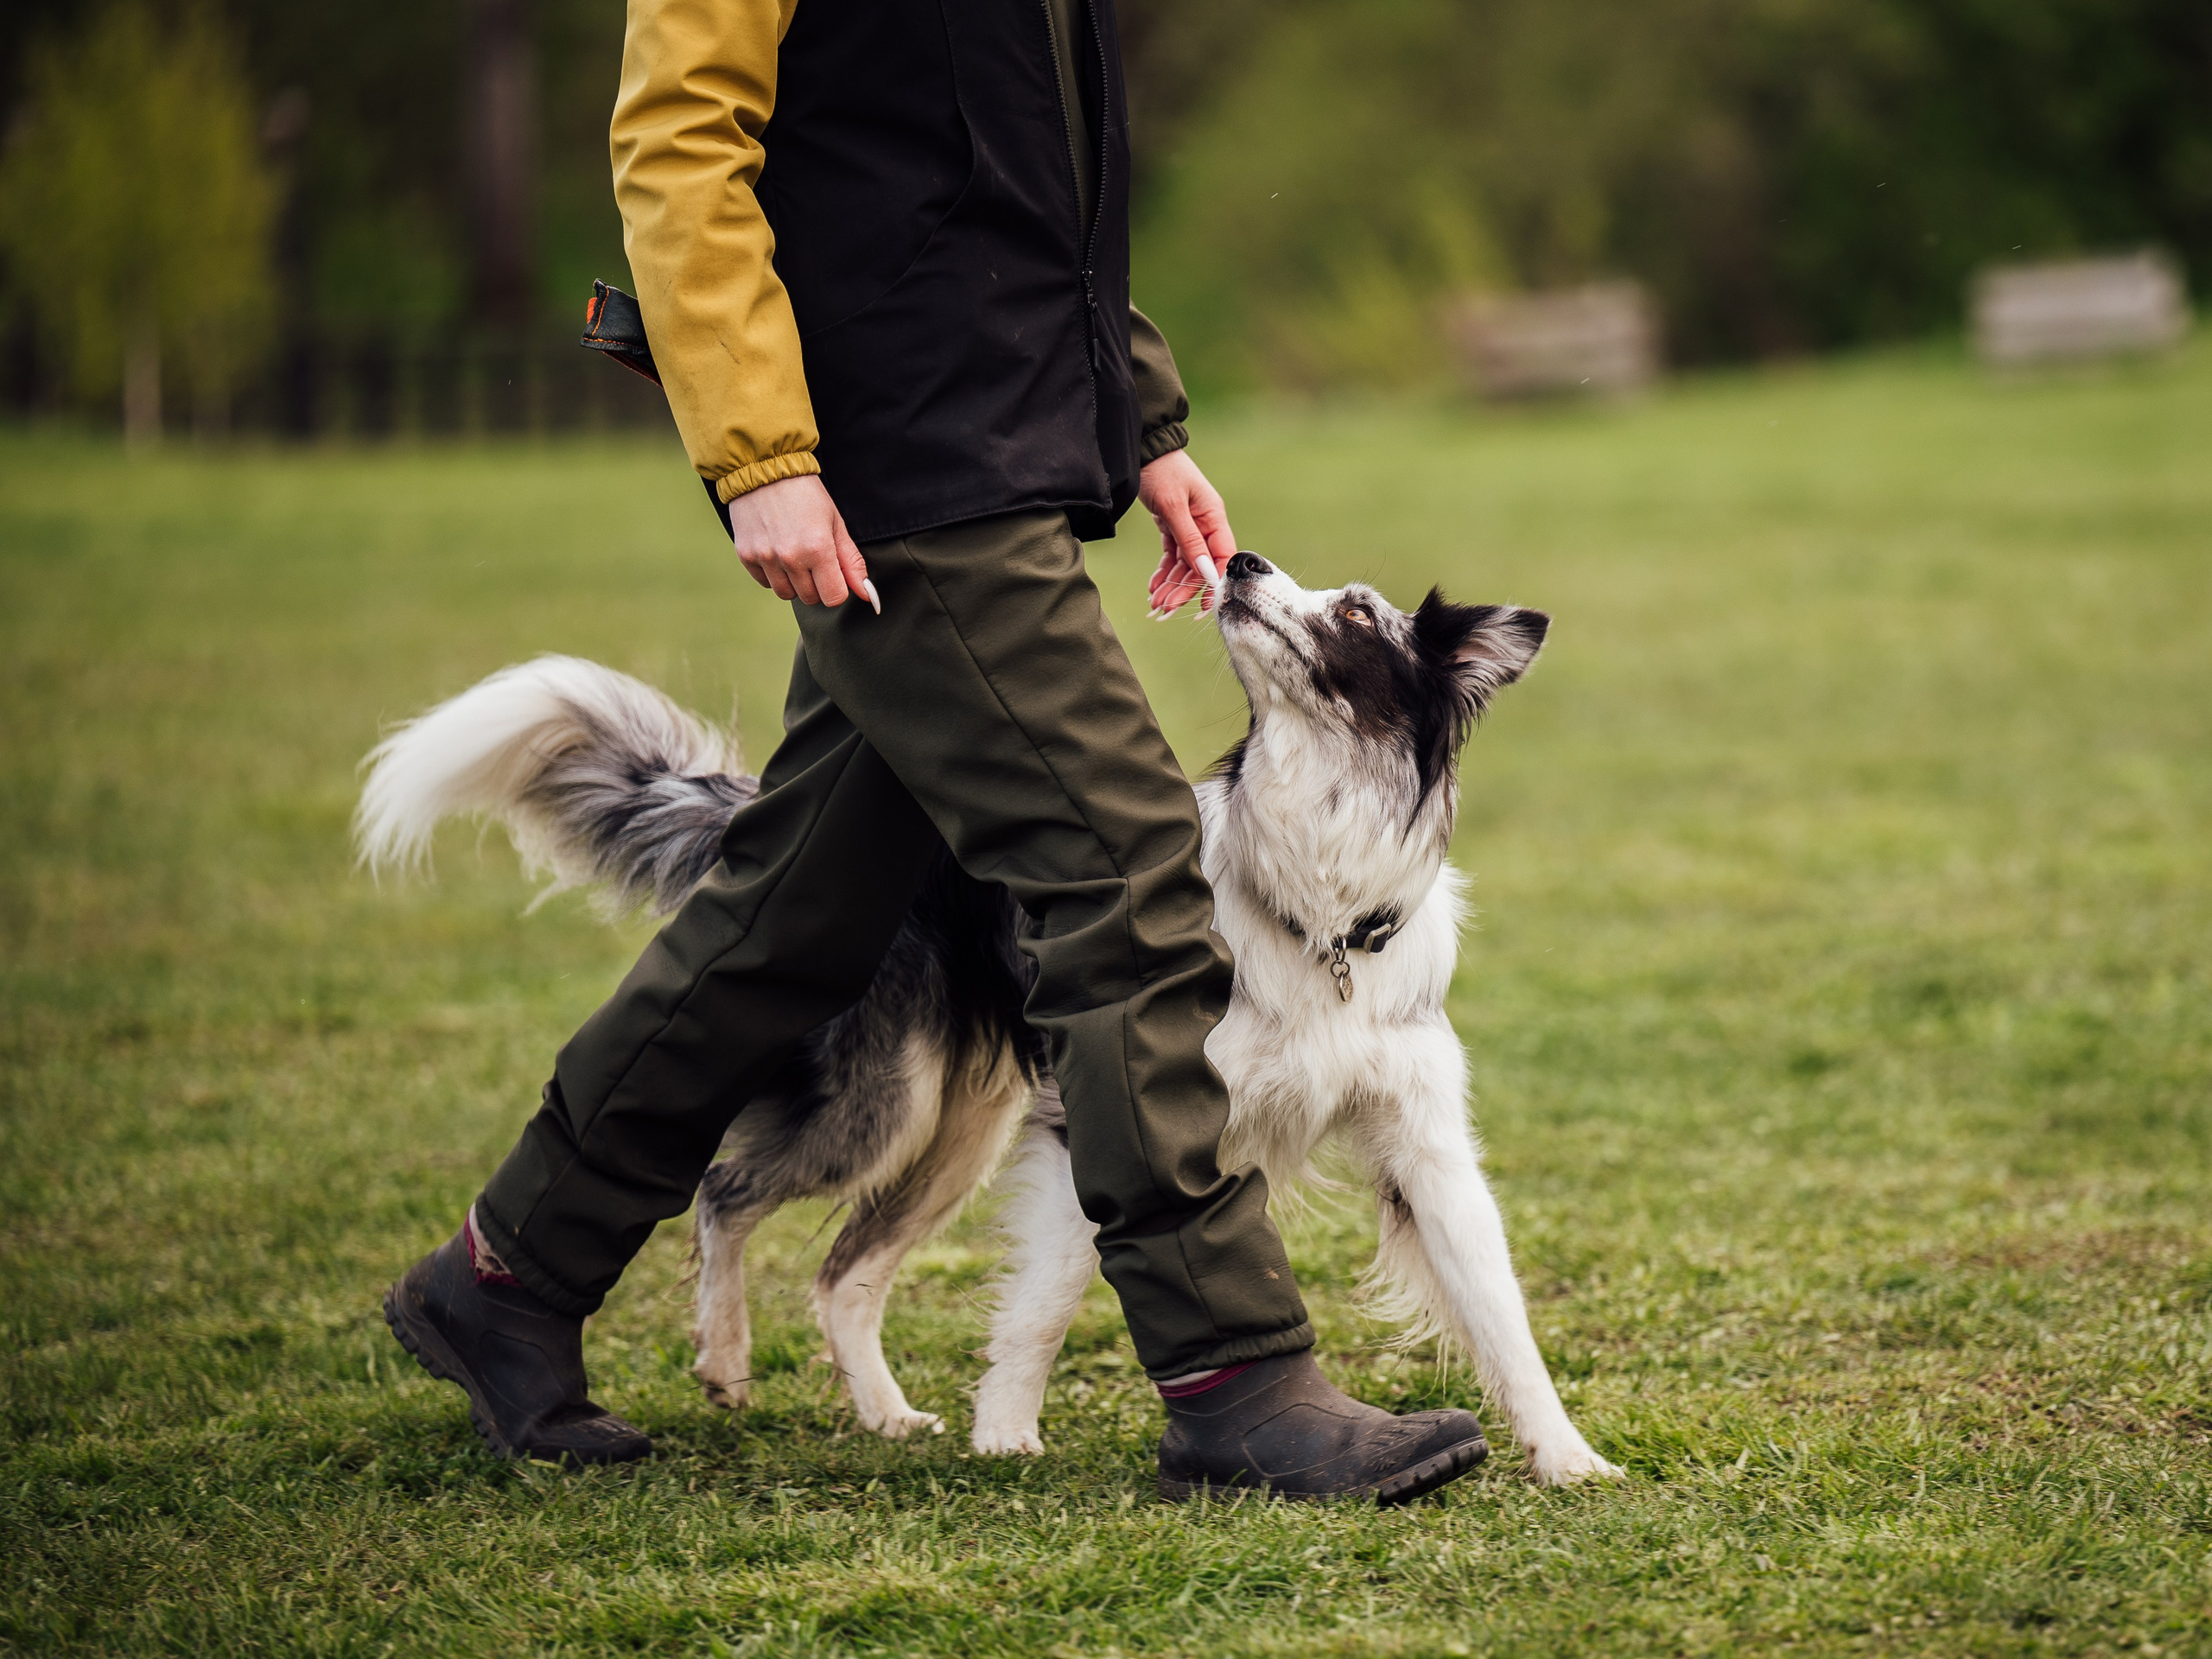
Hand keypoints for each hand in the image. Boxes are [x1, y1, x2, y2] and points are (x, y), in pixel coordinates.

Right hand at [727, 473, 875, 609]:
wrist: (764, 470)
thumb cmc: (806, 495)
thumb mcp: (835, 524)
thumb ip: (852, 562)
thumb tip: (868, 596)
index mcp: (818, 549)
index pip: (834, 598)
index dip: (837, 588)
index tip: (833, 572)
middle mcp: (790, 557)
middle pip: (811, 598)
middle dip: (817, 584)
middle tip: (813, 558)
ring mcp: (766, 557)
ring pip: (786, 594)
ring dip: (794, 582)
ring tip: (794, 554)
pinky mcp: (746, 556)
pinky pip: (765, 583)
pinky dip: (773, 574)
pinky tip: (776, 550)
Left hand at [1139, 449, 1237, 617]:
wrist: (1142, 451)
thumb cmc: (1162, 471)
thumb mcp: (1174, 507)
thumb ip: (1190, 541)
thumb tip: (1207, 573)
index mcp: (1214, 517)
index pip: (1222, 558)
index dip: (1214, 584)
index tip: (1203, 607)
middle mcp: (1205, 524)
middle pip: (1200, 566)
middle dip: (1184, 590)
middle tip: (1165, 610)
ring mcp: (1189, 526)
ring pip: (1184, 564)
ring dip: (1171, 585)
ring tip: (1155, 604)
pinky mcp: (1173, 526)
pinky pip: (1172, 555)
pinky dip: (1164, 571)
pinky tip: (1153, 586)